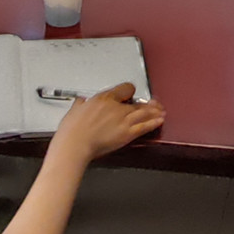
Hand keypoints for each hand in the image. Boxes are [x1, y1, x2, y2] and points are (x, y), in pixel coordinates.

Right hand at [49, 82, 166, 165]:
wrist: (75, 144)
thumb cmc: (72, 131)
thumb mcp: (74, 111)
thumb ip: (80, 105)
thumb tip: (81, 102)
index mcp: (103, 98)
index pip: (124, 89)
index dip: (129, 91)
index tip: (130, 94)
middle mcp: (116, 107)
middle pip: (137, 102)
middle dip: (147, 103)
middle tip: (153, 104)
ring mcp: (123, 120)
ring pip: (143, 112)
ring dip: (154, 111)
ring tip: (160, 111)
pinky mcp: (126, 133)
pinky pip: (144, 126)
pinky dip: (154, 123)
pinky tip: (159, 121)